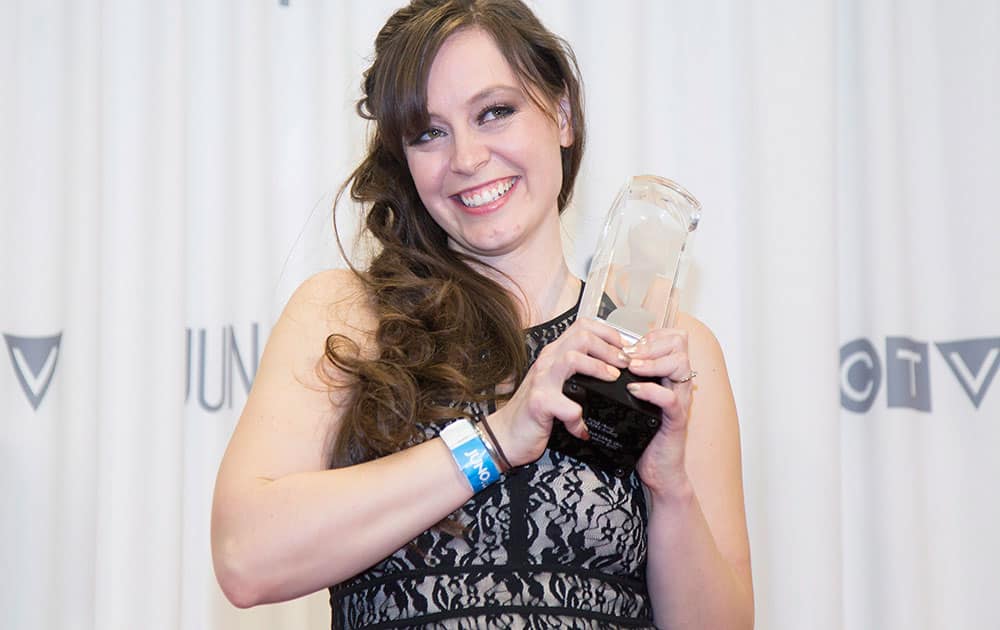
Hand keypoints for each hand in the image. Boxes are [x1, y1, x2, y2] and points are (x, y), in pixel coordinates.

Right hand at [488, 318, 630, 466]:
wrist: (504, 436)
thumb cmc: (533, 413)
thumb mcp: (556, 385)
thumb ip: (576, 374)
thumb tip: (611, 369)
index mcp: (553, 355)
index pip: (582, 326)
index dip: (608, 333)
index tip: (624, 348)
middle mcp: (547, 363)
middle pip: (581, 336)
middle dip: (609, 348)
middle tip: (624, 364)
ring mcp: (541, 381)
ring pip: (572, 358)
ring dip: (598, 367)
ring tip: (611, 379)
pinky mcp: (539, 404)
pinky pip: (567, 405)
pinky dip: (579, 418)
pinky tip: (582, 428)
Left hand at [622, 328, 695, 497]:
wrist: (658, 470)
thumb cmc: (643, 434)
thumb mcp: (635, 400)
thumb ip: (628, 378)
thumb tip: (606, 357)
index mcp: (669, 375)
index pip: (672, 337)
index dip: (651, 335)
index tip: (630, 345)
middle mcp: (678, 384)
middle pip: (680, 344)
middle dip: (651, 343)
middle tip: (629, 355)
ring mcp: (680, 400)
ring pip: (679, 364)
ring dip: (651, 362)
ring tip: (631, 368)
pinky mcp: (676, 420)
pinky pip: (670, 398)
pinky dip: (651, 390)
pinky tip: (633, 390)